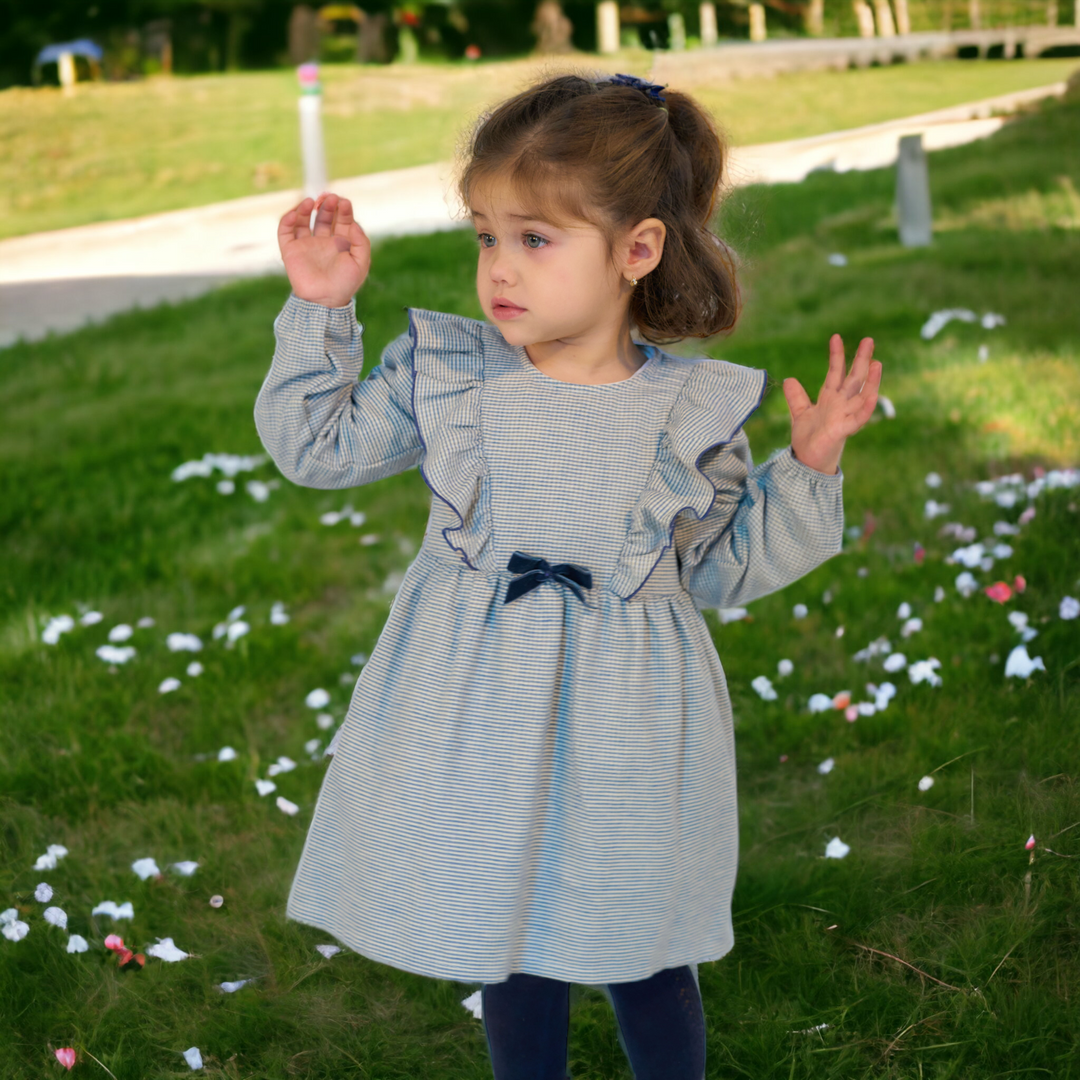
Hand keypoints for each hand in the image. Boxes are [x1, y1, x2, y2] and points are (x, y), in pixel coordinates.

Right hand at [277, 193, 370, 307]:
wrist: (325, 302)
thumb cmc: (345, 284)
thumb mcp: (361, 263)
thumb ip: (361, 242)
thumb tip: (354, 223)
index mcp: (341, 243)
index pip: (342, 219)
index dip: (343, 209)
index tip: (344, 203)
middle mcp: (323, 241)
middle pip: (324, 216)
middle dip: (328, 205)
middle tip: (330, 197)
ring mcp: (306, 245)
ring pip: (303, 219)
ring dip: (306, 207)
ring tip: (312, 201)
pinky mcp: (290, 250)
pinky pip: (285, 231)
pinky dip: (287, 219)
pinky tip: (295, 213)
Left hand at [783, 334, 881, 475]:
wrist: (807, 462)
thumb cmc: (809, 439)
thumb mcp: (800, 414)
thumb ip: (797, 398)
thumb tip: (789, 379)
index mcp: (830, 398)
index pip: (835, 373)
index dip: (836, 356)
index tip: (835, 337)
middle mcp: (840, 405)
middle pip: (853, 379)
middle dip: (860, 360)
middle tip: (869, 339)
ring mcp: (844, 417)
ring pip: (862, 396)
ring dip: (870, 380)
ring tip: (876, 362)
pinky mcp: (843, 431)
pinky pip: (858, 419)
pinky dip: (866, 408)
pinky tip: (873, 395)